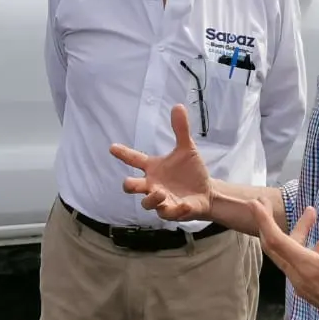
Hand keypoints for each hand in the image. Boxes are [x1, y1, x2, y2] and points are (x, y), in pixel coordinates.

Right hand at [112, 104, 212, 219]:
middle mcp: (152, 185)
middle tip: (128, 183)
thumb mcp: (187, 149)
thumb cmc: (190, 172)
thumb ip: (180, 130)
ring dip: (152, 199)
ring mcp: (162, 200)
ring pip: (147, 203)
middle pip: (132, 187)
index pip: (134, 159)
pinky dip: (175, 210)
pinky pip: (169, 213)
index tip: (112, 147)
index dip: (123, 153)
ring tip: (160, 193)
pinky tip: (183, 205)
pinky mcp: (174, 211)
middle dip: (128, 185)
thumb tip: (178, 106)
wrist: (205, 193)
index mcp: (153, 168)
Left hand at [249, 201, 318, 319]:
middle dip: (268, 223)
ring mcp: (305, 284)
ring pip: (290, 253)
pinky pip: (302, 262)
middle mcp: (300, 277)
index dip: (264, 220)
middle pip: (274, 246)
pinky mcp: (313, 288)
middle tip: (264, 201)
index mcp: (308, 268)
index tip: (253, 202)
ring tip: (312, 212)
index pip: (277, 241)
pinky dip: (310, 247)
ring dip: (298, 232)